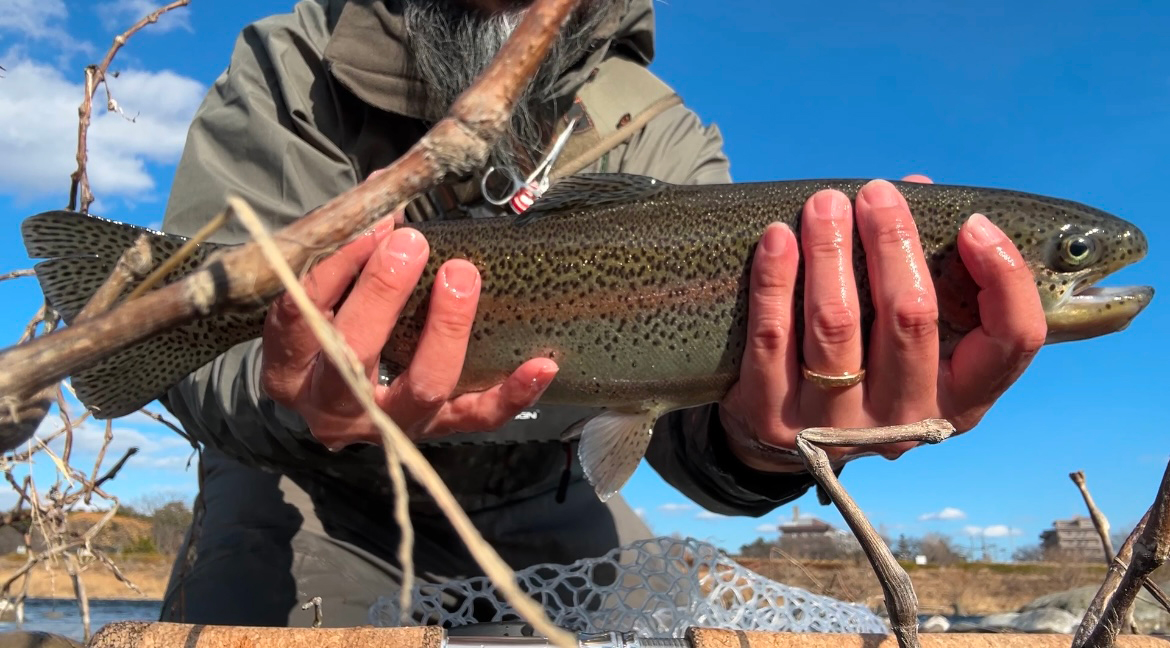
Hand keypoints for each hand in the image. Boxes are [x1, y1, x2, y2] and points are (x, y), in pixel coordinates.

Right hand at [259, 214, 558, 448]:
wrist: (331, 396)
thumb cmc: (325, 325)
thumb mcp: (315, 290)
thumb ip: (342, 247)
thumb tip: (385, 193)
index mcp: (288, 366)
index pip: (301, 315)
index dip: (334, 267)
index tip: (368, 224)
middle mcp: (330, 406)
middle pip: (354, 355)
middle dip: (382, 294)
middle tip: (411, 243)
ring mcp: (386, 424)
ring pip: (420, 388)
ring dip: (445, 330)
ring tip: (462, 277)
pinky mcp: (434, 429)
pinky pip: (477, 417)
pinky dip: (512, 393)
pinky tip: (543, 363)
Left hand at [718, 176, 1046, 471]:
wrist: (784, 432)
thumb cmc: (865, 360)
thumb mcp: (907, 333)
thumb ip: (923, 266)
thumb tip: (914, 188)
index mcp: (961, 398)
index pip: (1011, 340)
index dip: (1004, 276)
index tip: (973, 224)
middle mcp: (906, 422)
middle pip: (910, 317)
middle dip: (892, 241)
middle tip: (875, 194)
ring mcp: (838, 426)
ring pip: (836, 324)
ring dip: (829, 252)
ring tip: (824, 204)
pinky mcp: (775, 419)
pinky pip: (773, 339)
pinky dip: (774, 282)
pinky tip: (777, 240)